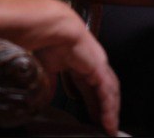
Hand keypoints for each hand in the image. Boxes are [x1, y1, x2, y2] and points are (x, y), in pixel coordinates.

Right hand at [0, 0, 119, 134]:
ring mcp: (97, 63)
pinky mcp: (98, 66)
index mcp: (80, 61)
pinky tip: (108, 119)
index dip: (93, 102)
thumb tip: (45, 98)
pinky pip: (106, 90)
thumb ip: (48, 84)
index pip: (91, 86)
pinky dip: (108, 106)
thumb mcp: (44, 68)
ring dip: (110, 110)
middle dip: (105, 109)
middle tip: (106, 127)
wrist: (48, 27)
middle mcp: (92, 62)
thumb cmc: (43, 39)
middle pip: (103, 90)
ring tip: (109, 128)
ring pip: (109, 91)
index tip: (95, 117)